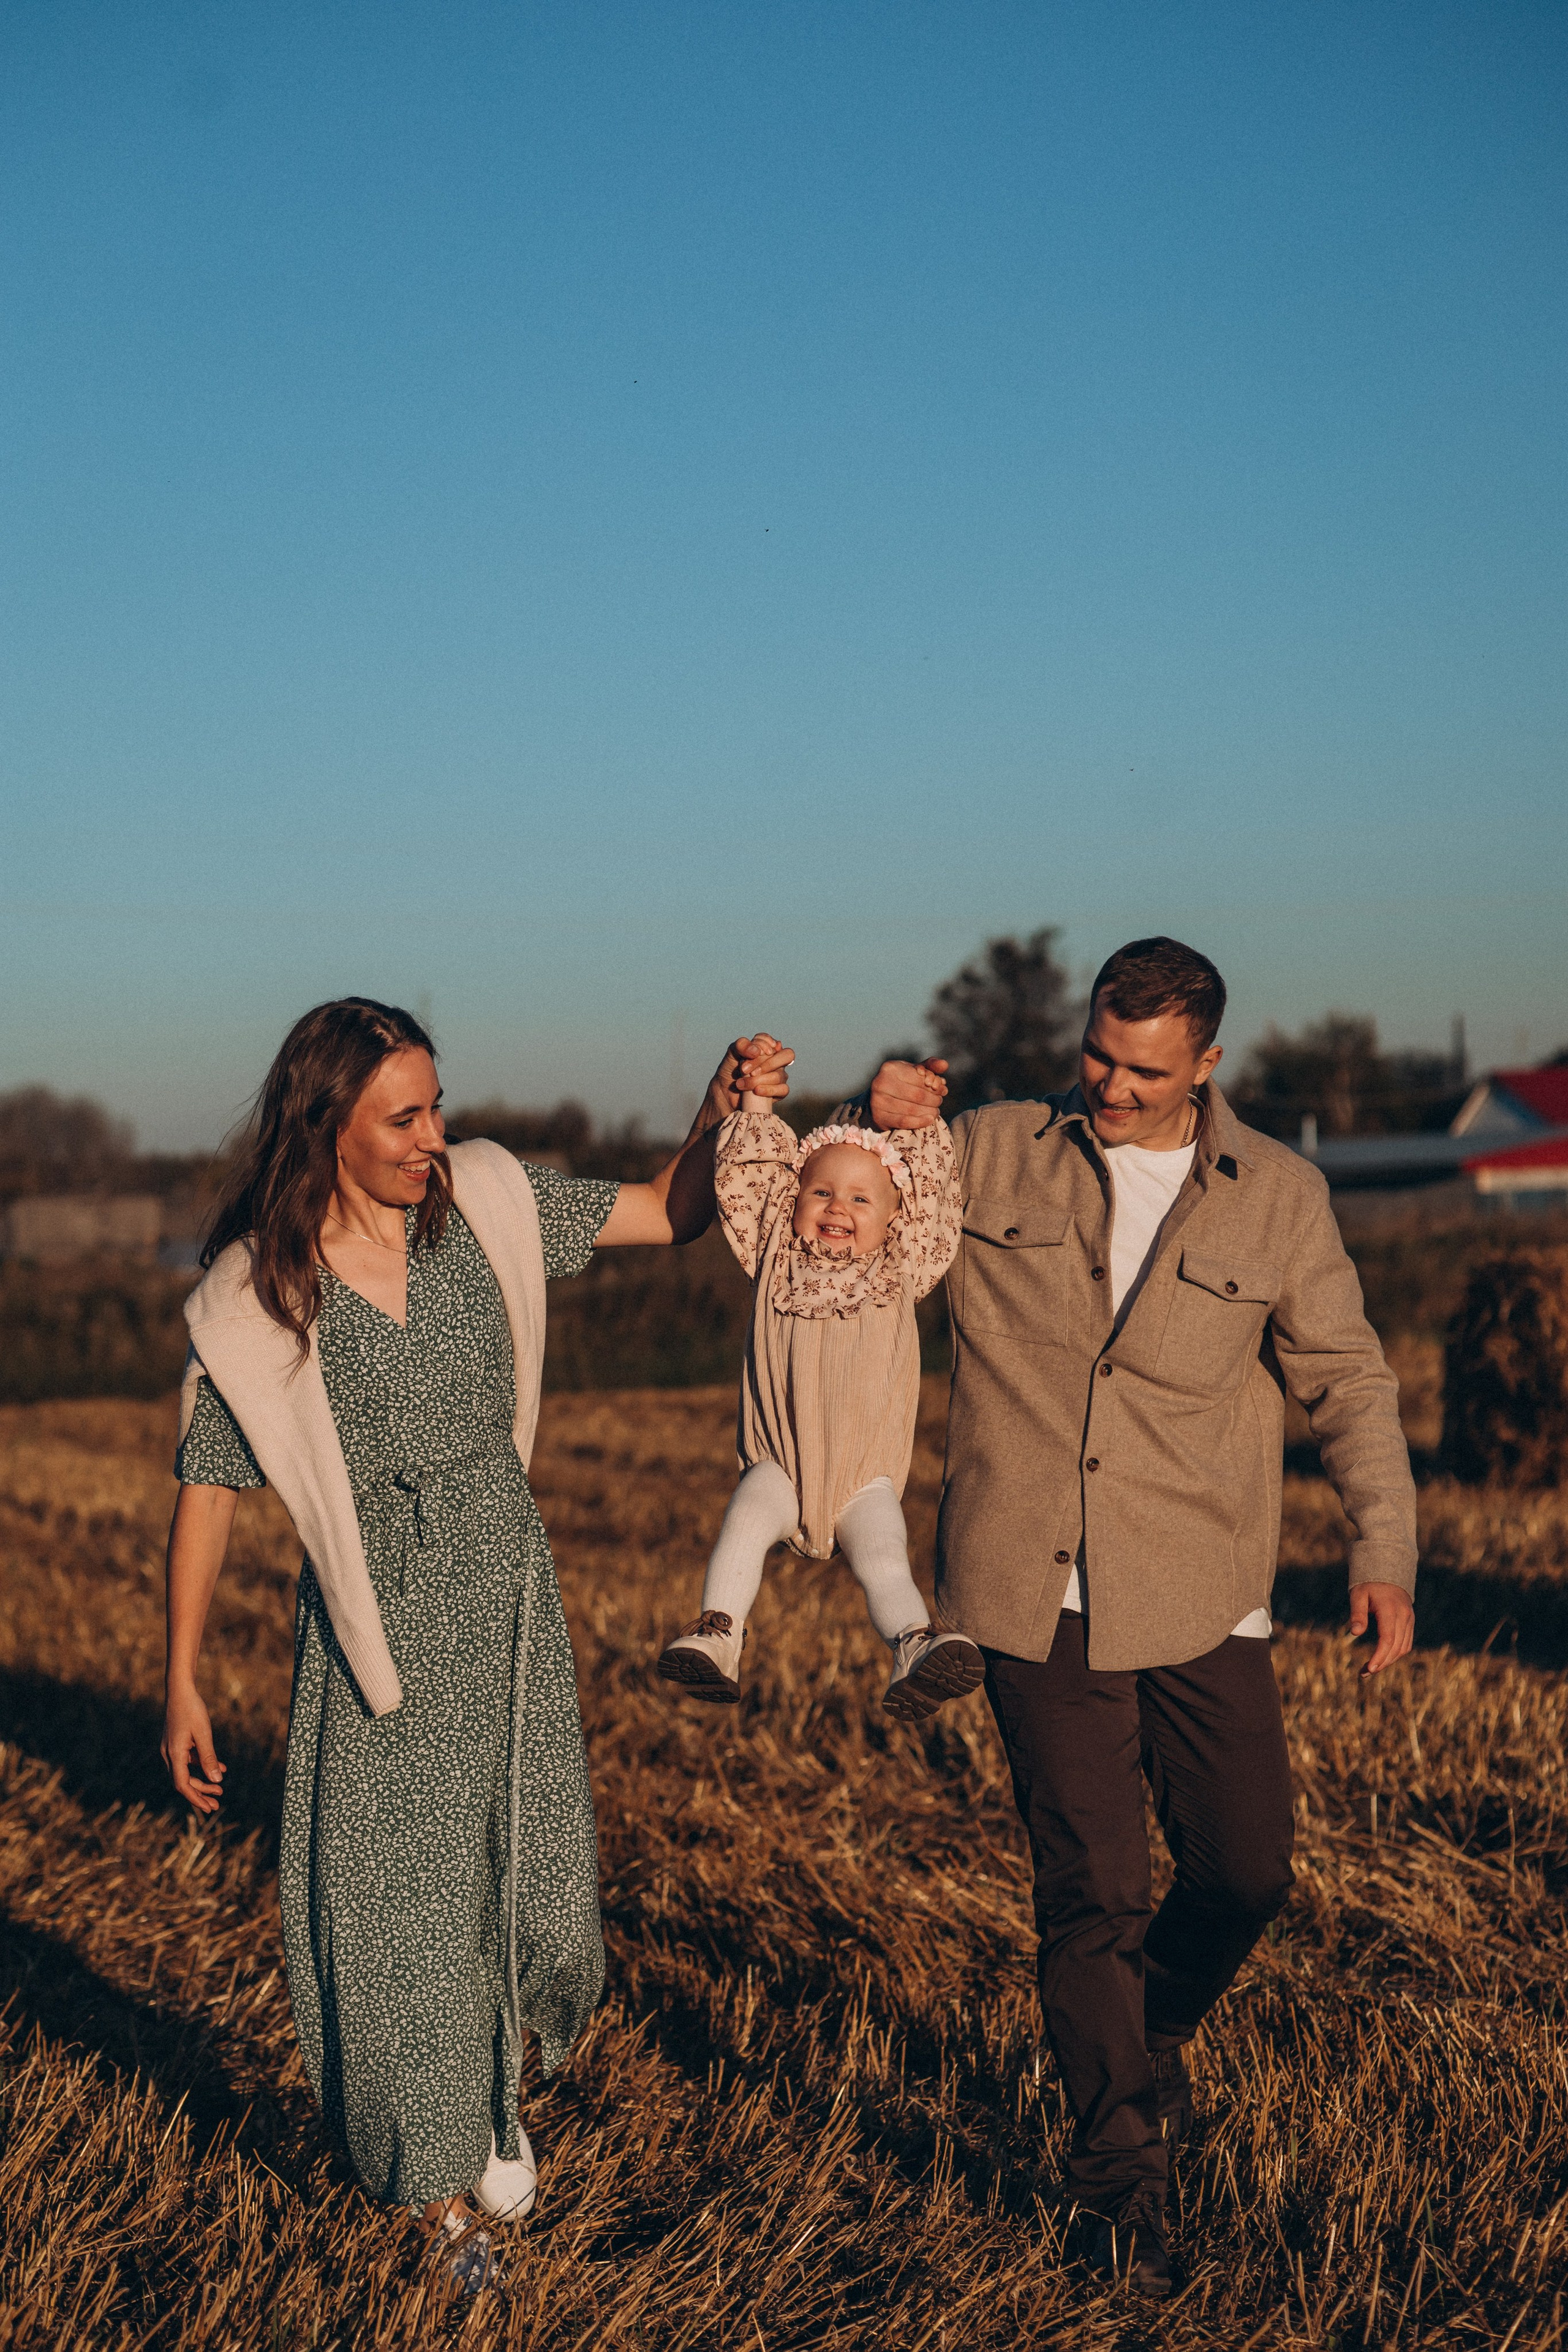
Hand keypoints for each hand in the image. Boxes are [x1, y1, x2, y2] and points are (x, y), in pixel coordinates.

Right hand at [162, 1682, 226, 1814]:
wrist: (180, 1689)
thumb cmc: (192, 1709)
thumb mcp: (204, 1734)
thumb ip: (209, 1757)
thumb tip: (217, 1780)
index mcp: (174, 1754)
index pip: (183, 1785)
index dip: (196, 1798)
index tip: (209, 1808)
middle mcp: (169, 1754)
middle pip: (183, 1781)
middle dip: (200, 1793)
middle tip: (217, 1803)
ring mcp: (171, 1749)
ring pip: (186, 1772)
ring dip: (202, 1781)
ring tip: (220, 1788)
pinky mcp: (176, 1743)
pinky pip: (188, 1760)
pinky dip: (202, 1766)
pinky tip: (219, 1767)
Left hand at [712, 1033, 793, 1117]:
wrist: (725, 1092)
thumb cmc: (730, 1070)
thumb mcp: (732, 1053)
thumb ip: (741, 1045)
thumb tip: (757, 1051)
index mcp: (767, 1049)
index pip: (772, 1043)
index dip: (763, 1047)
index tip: (751, 1054)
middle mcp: (776, 1061)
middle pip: (787, 1055)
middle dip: (768, 1063)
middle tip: (748, 1070)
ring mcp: (779, 1076)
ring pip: (780, 1075)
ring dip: (758, 1080)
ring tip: (741, 1083)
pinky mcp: (779, 1092)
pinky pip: (783, 1089)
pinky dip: (769, 1090)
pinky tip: (756, 1090)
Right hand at [870, 1056, 947, 1131]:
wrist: (878, 1101)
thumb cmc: (900, 1083)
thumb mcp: (912, 1071)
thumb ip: (930, 1066)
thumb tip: (944, 1065)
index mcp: (890, 1068)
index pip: (920, 1078)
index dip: (935, 1085)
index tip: (943, 1090)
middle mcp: (880, 1082)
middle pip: (917, 1095)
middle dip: (933, 1099)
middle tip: (939, 1102)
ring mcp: (877, 1100)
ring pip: (912, 1109)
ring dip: (929, 1111)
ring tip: (935, 1111)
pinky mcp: (879, 1117)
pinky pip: (904, 1121)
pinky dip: (920, 1122)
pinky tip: (929, 1119)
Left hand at [1348, 1582, 1413, 1675]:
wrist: (1387, 1571)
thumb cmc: (1368, 1584)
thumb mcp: (1358, 1594)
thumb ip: (1357, 1613)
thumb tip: (1355, 1634)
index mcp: (1390, 1610)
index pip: (1387, 1639)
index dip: (1379, 1657)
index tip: (1369, 1669)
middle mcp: (1403, 1616)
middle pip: (1396, 1647)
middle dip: (1381, 1663)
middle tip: (1364, 1673)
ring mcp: (1409, 1619)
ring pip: (1403, 1648)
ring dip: (1388, 1661)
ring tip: (1370, 1668)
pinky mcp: (1410, 1622)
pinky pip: (1406, 1643)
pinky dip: (1396, 1653)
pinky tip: (1382, 1659)